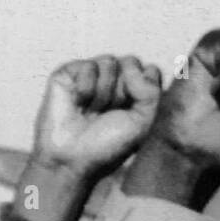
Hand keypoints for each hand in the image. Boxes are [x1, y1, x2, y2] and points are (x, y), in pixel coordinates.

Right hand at [32, 56, 161, 178]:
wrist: (72, 159)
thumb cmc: (108, 146)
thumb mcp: (143, 123)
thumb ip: (151, 91)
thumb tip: (129, 64)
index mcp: (134, 92)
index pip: (151, 71)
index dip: (144, 91)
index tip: (131, 114)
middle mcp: (113, 81)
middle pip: (132, 62)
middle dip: (123, 91)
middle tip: (109, 114)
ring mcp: (90, 75)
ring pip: (110, 61)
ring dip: (104, 93)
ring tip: (92, 112)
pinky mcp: (68, 74)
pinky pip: (89, 66)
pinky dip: (86, 88)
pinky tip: (78, 104)